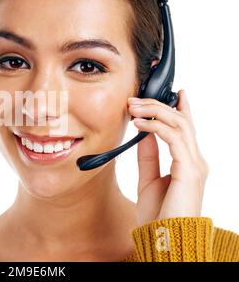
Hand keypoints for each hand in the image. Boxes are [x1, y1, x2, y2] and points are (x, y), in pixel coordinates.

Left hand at [128, 90, 208, 226]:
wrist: (165, 238)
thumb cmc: (159, 215)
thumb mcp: (149, 179)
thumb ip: (149, 156)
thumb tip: (143, 134)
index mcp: (188, 163)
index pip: (186, 128)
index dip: (182, 107)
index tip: (174, 92)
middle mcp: (195, 160)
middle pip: (182, 120)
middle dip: (158, 105)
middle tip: (135, 99)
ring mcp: (195, 164)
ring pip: (179, 124)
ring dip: (155, 111)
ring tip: (134, 107)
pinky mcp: (189, 169)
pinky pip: (172, 138)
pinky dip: (155, 126)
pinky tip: (139, 124)